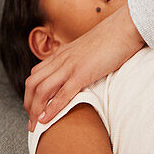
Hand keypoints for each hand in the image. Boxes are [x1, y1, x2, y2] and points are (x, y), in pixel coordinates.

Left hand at [24, 4, 144, 130]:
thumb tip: (79, 74)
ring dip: (35, 110)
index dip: (30, 93)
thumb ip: (79, 61)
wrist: (124, 27)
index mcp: (62, 53)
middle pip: (32, 83)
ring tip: (36, 126)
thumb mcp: (88, 50)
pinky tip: (47, 120)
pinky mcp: (82, 73)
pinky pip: (62, 94)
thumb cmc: (111, 40)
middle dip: (28, 105)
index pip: (35, 74)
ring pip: (42, 90)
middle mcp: (61, 59)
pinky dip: (51, 109)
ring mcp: (70, 66)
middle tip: (32, 122)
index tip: (33, 109)